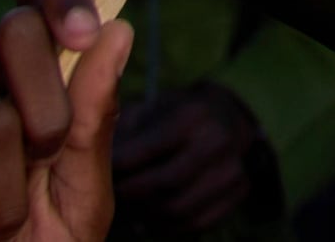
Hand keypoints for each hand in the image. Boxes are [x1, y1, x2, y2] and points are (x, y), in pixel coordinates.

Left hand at [109, 80, 264, 230]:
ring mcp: (233, 169)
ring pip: (178, 209)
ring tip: (127, 209)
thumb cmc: (176, 115)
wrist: (228, 119)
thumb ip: (123, 130)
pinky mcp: (238, 193)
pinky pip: (195, 222)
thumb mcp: (150, 109)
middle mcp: (218, 141)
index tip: (97, 174)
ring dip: (146, 215)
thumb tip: (96, 158)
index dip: (118, 168)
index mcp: (193, 115)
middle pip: (163, 184)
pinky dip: (167, 225)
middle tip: (109, 197)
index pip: (147, 151)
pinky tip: (150, 217)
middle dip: (130, 195)